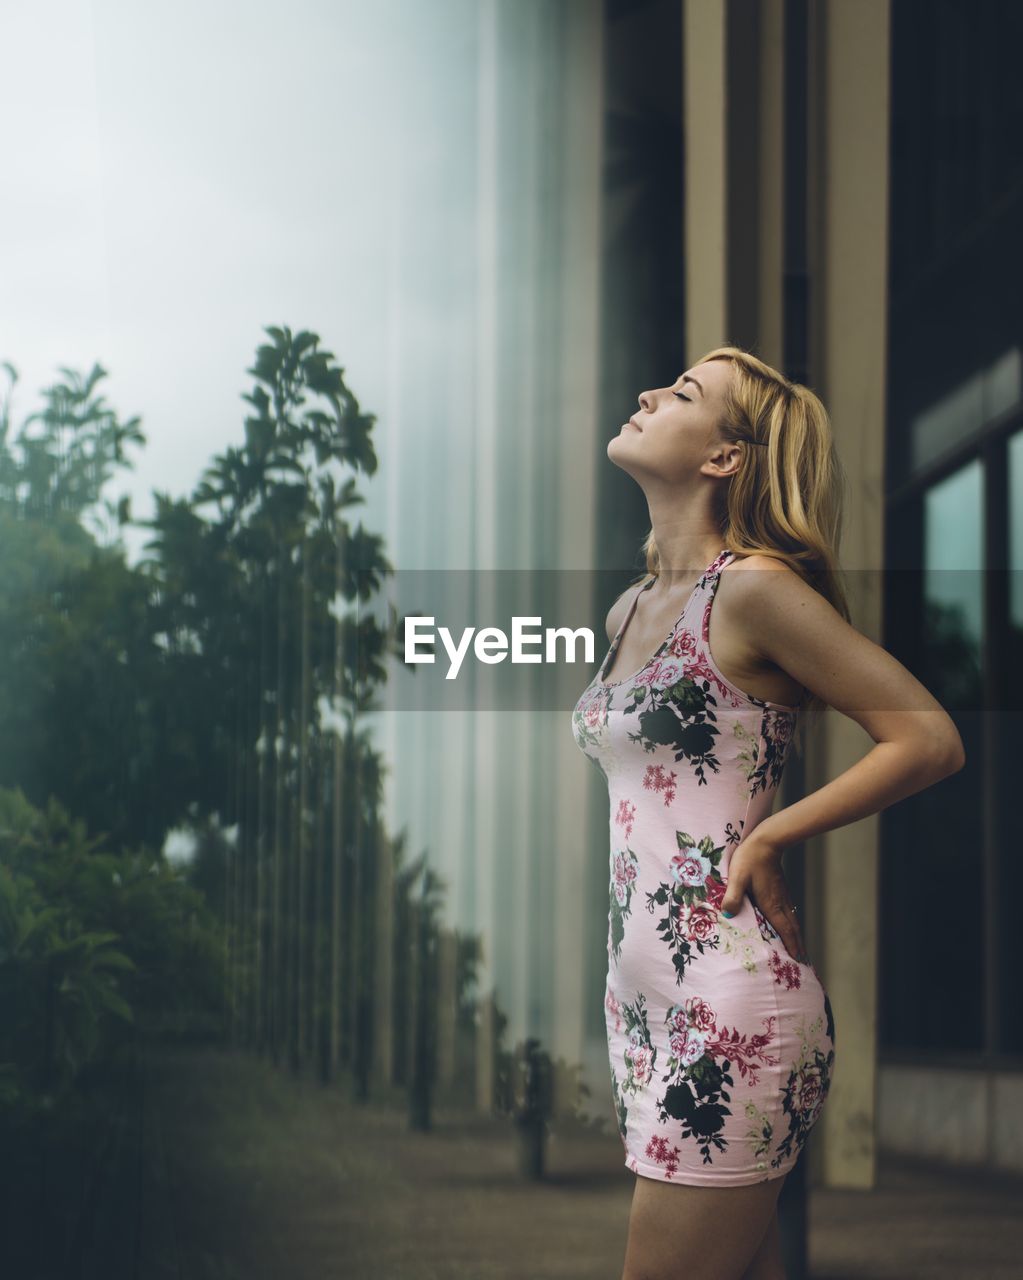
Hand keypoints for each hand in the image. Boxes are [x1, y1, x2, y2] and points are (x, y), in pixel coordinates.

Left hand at [719, 836, 809, 964]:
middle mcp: (780, 902)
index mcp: (771, 903)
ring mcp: (782, 894)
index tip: (798, 959)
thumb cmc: (750, 858)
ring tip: (798, 945)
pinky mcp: (780, 887)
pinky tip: (788, 922)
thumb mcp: (737, 877)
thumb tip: (728, 914)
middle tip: (802, 959)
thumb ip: (733, 896)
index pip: (784, 929)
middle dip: (797, 943)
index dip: (791, 944)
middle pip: (792, 927)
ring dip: (795, 933)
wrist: (766, 840)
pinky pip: (789, 910)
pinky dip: (791, 921)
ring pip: (792, 918)